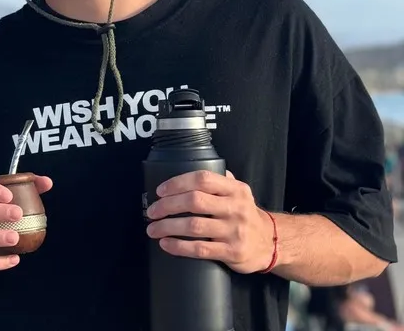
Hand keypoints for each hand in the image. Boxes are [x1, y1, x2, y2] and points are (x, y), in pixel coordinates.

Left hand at [145, 170, 273, 273]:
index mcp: (235, 189)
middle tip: (152, 211)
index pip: (202, 178)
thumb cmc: (246, 214)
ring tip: (153, 229)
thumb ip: (219, 180)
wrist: (271, 243)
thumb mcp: (239, 192)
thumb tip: (191, 171)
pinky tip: (166, 244)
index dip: (178, 183)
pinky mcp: (232, 252)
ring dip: (168, 227)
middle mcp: (235, 207)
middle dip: (168, 205)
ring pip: (194, 226)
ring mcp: (234, 231)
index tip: (160, 191)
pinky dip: (179, 246)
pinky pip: (200, 249)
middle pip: (194, 201)